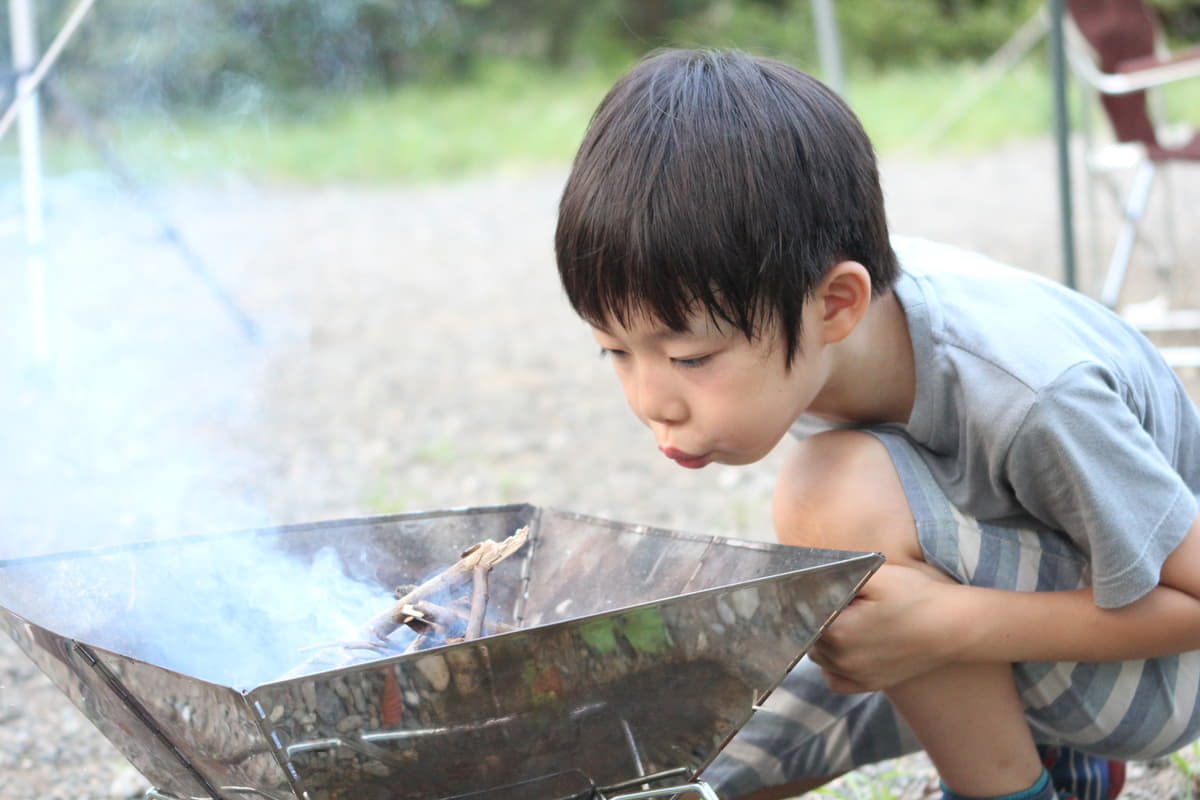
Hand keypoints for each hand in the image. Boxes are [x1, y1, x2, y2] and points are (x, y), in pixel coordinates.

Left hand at [808, 563, 964, 692]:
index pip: (800, 615)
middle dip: (816, 618)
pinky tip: (849, 645)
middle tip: (841, 602)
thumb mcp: (875, 575)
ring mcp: (857, 676)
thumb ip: (835, 576)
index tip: (819, 589)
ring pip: (820, 657)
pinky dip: (835, 664)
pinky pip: (835, 678)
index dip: (806, 600)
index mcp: (838, 631)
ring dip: (824, 640)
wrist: (954, 626)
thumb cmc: (916, 595)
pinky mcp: (870, 685)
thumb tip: (807, 581)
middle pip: (808, 636)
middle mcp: (843, 660)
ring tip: (849, 620)